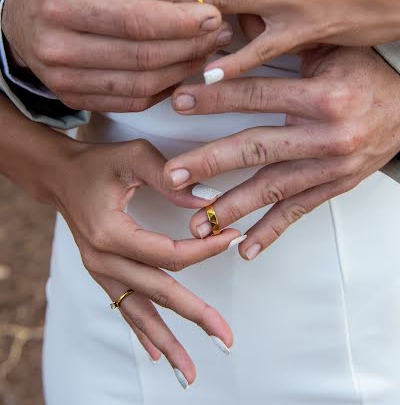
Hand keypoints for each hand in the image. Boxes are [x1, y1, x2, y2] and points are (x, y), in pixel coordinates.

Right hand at [2, 0, 231, 109]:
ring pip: (142, 85)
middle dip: (191, 45)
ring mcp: (66, 81)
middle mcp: (60, 47)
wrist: (26, 22)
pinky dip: (166, 87)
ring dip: (184, 68)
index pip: (134, 20)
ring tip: (209, 49)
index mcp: (65, 3)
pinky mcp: (76, 101)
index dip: (180, 21)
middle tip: (222, 31)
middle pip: (143, 56)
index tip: (214, 14)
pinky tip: (184, 68)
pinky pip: (134, 101)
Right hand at [51, 137, 240, 384]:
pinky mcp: (102, 272)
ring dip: (167, 341)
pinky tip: (158, 354)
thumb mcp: (134, 157)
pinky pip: (124, 307)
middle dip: (195, 315)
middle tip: (227, 339)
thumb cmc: (98, 162)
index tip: (234, 240)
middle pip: (158, 293)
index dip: (205, 251)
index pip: (168, 254)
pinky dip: (142, 331)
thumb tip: (208, 202)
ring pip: (139, 312)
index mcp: (111, 233)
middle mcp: (103, 259)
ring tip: (189, 373)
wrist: (60, 176)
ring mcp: (100, 270)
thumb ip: (170, 178)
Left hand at [162, 46, 399, 259]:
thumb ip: (279, 39)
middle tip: (173, 175)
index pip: (258, 96)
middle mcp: (328, 136)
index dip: (215, 98)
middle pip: (258, 149)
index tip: (179, 101)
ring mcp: (331, 167)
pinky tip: (245, 248)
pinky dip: (271, 232)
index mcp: (324, 96)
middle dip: (211, 162)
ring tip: (196, 223)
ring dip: (232, 206)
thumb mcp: (328, 49)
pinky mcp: (334, 187)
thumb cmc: (367, 74)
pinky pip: (299, 212)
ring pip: (273, 189)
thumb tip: (231, 18)